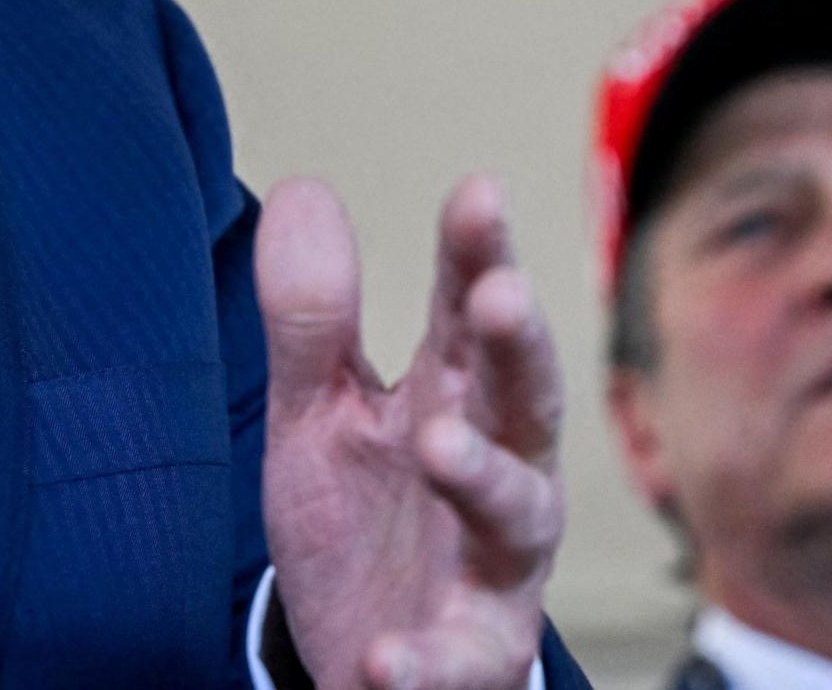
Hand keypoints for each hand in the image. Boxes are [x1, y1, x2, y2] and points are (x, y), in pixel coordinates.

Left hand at [257, 174, 564, 689]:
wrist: (376, 664)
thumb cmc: (366, 523)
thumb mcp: (318, 416)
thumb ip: (314, 318)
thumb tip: (307, 189)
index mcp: (455, 397)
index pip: (469, 314)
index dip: (479, 255)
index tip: (480, 194)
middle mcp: (499, 469)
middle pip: (524, 398)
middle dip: (518, 347)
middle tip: (498, 294)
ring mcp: (494, 564)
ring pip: (514, 513)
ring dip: (483, 476)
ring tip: (439, 443)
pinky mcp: (472, 656)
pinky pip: (456, 661)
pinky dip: (425, 660)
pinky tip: (385, 655)